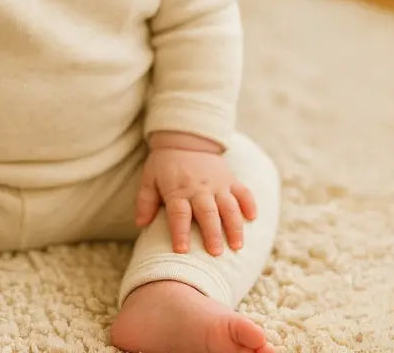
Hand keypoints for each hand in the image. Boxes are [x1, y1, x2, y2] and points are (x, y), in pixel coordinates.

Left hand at [134, 146, 256, 255]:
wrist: (184, 139)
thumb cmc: (165, 164)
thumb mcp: (149, 178)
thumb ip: (145, 201)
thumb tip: (141, 224)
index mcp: (178, 190)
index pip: (178, 214)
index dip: (179, 232)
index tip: (181, 250)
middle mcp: (199, 188)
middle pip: (207, 213)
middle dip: (212, 234)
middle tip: (216, 253)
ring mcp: (217, 184)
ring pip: (229, 206)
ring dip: (234, 226)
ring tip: (237, 245)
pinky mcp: (230, 178)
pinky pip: (243, 192)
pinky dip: (249, 204)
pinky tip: (252, 218)